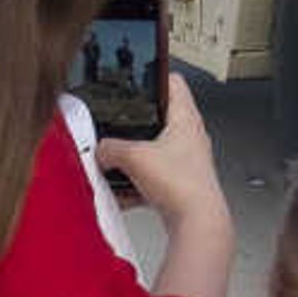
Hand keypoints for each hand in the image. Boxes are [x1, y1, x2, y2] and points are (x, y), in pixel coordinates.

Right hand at [94, 68, 223, 231]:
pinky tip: (121, 194)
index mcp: (186, 118)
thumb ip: (109, 149)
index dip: (155, 74)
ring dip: (133, 158)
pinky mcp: (180, 184)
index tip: (138, 75)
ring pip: (153, 150)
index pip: (174, 82)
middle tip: (115, 125)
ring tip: (113, 164)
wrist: (197, 223)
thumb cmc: (182, 184)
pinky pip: (152, 178)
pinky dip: (136, 184)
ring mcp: (186, 161)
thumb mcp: (133, 157)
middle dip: (133, 124)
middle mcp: (190, 137)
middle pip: (158, 118)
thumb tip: (100, 151)